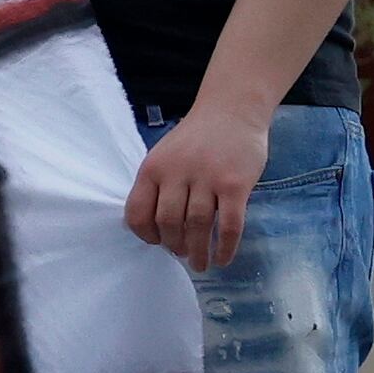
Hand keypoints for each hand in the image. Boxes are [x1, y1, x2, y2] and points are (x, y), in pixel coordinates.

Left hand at [125, 104, 266, 272]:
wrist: (232, 108)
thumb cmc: (197, 137)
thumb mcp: (165, 155)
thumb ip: (158, 185)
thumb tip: (154, 227)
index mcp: (154, 168)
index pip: (137, 212)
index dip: (144, 235)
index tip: (155, 243)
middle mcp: (177, 173)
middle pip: (168, 223)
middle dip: (173, 245)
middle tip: (181, 253)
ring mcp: (208, 178)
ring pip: (197, 226)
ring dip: (197, 252)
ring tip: (200, 263)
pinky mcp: (235, 184)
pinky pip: (229, 225)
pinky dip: (224, 247)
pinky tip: (222, 258)